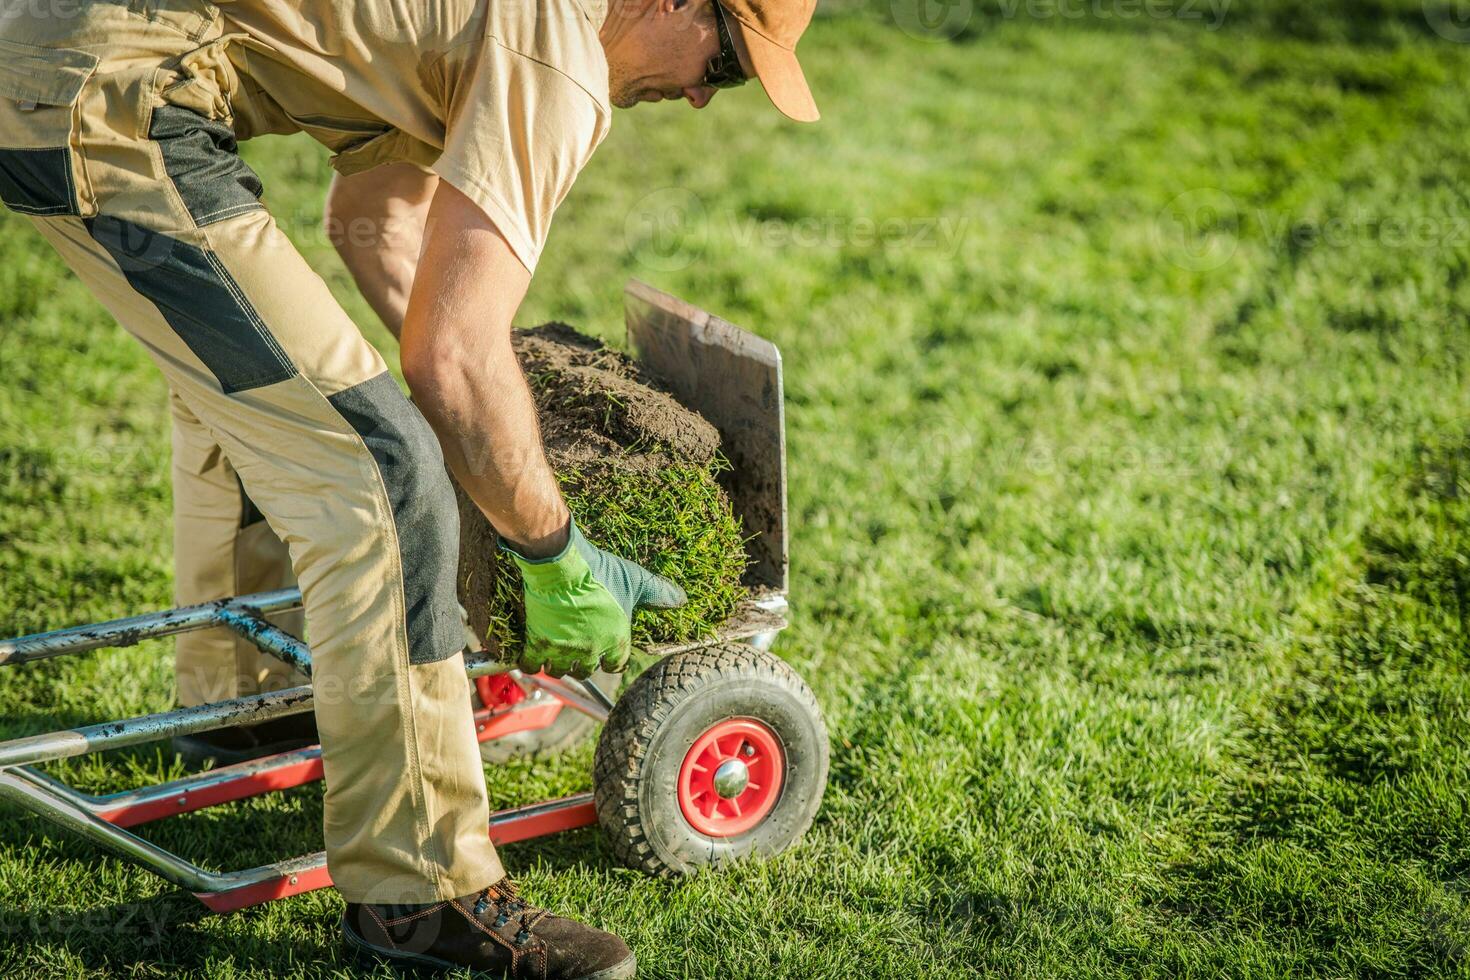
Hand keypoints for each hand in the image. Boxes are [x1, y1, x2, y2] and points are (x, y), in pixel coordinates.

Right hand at [500, 519, 687, 678]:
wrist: (561, 564)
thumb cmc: (600, 571)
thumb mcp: (635, 580)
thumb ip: (658, 594)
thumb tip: (681, 600)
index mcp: (616, 640)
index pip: (616, 665)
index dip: (610, 659)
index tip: (604, 654)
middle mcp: (591, 651)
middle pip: (585, 671)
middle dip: (582, 663)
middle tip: (577, 649)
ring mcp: (563, 650)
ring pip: (559, 670)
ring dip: (558, 664)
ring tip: (556, 652)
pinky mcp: (538, 643)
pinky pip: (531, 665)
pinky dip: (530, 663)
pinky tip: (532, 655)